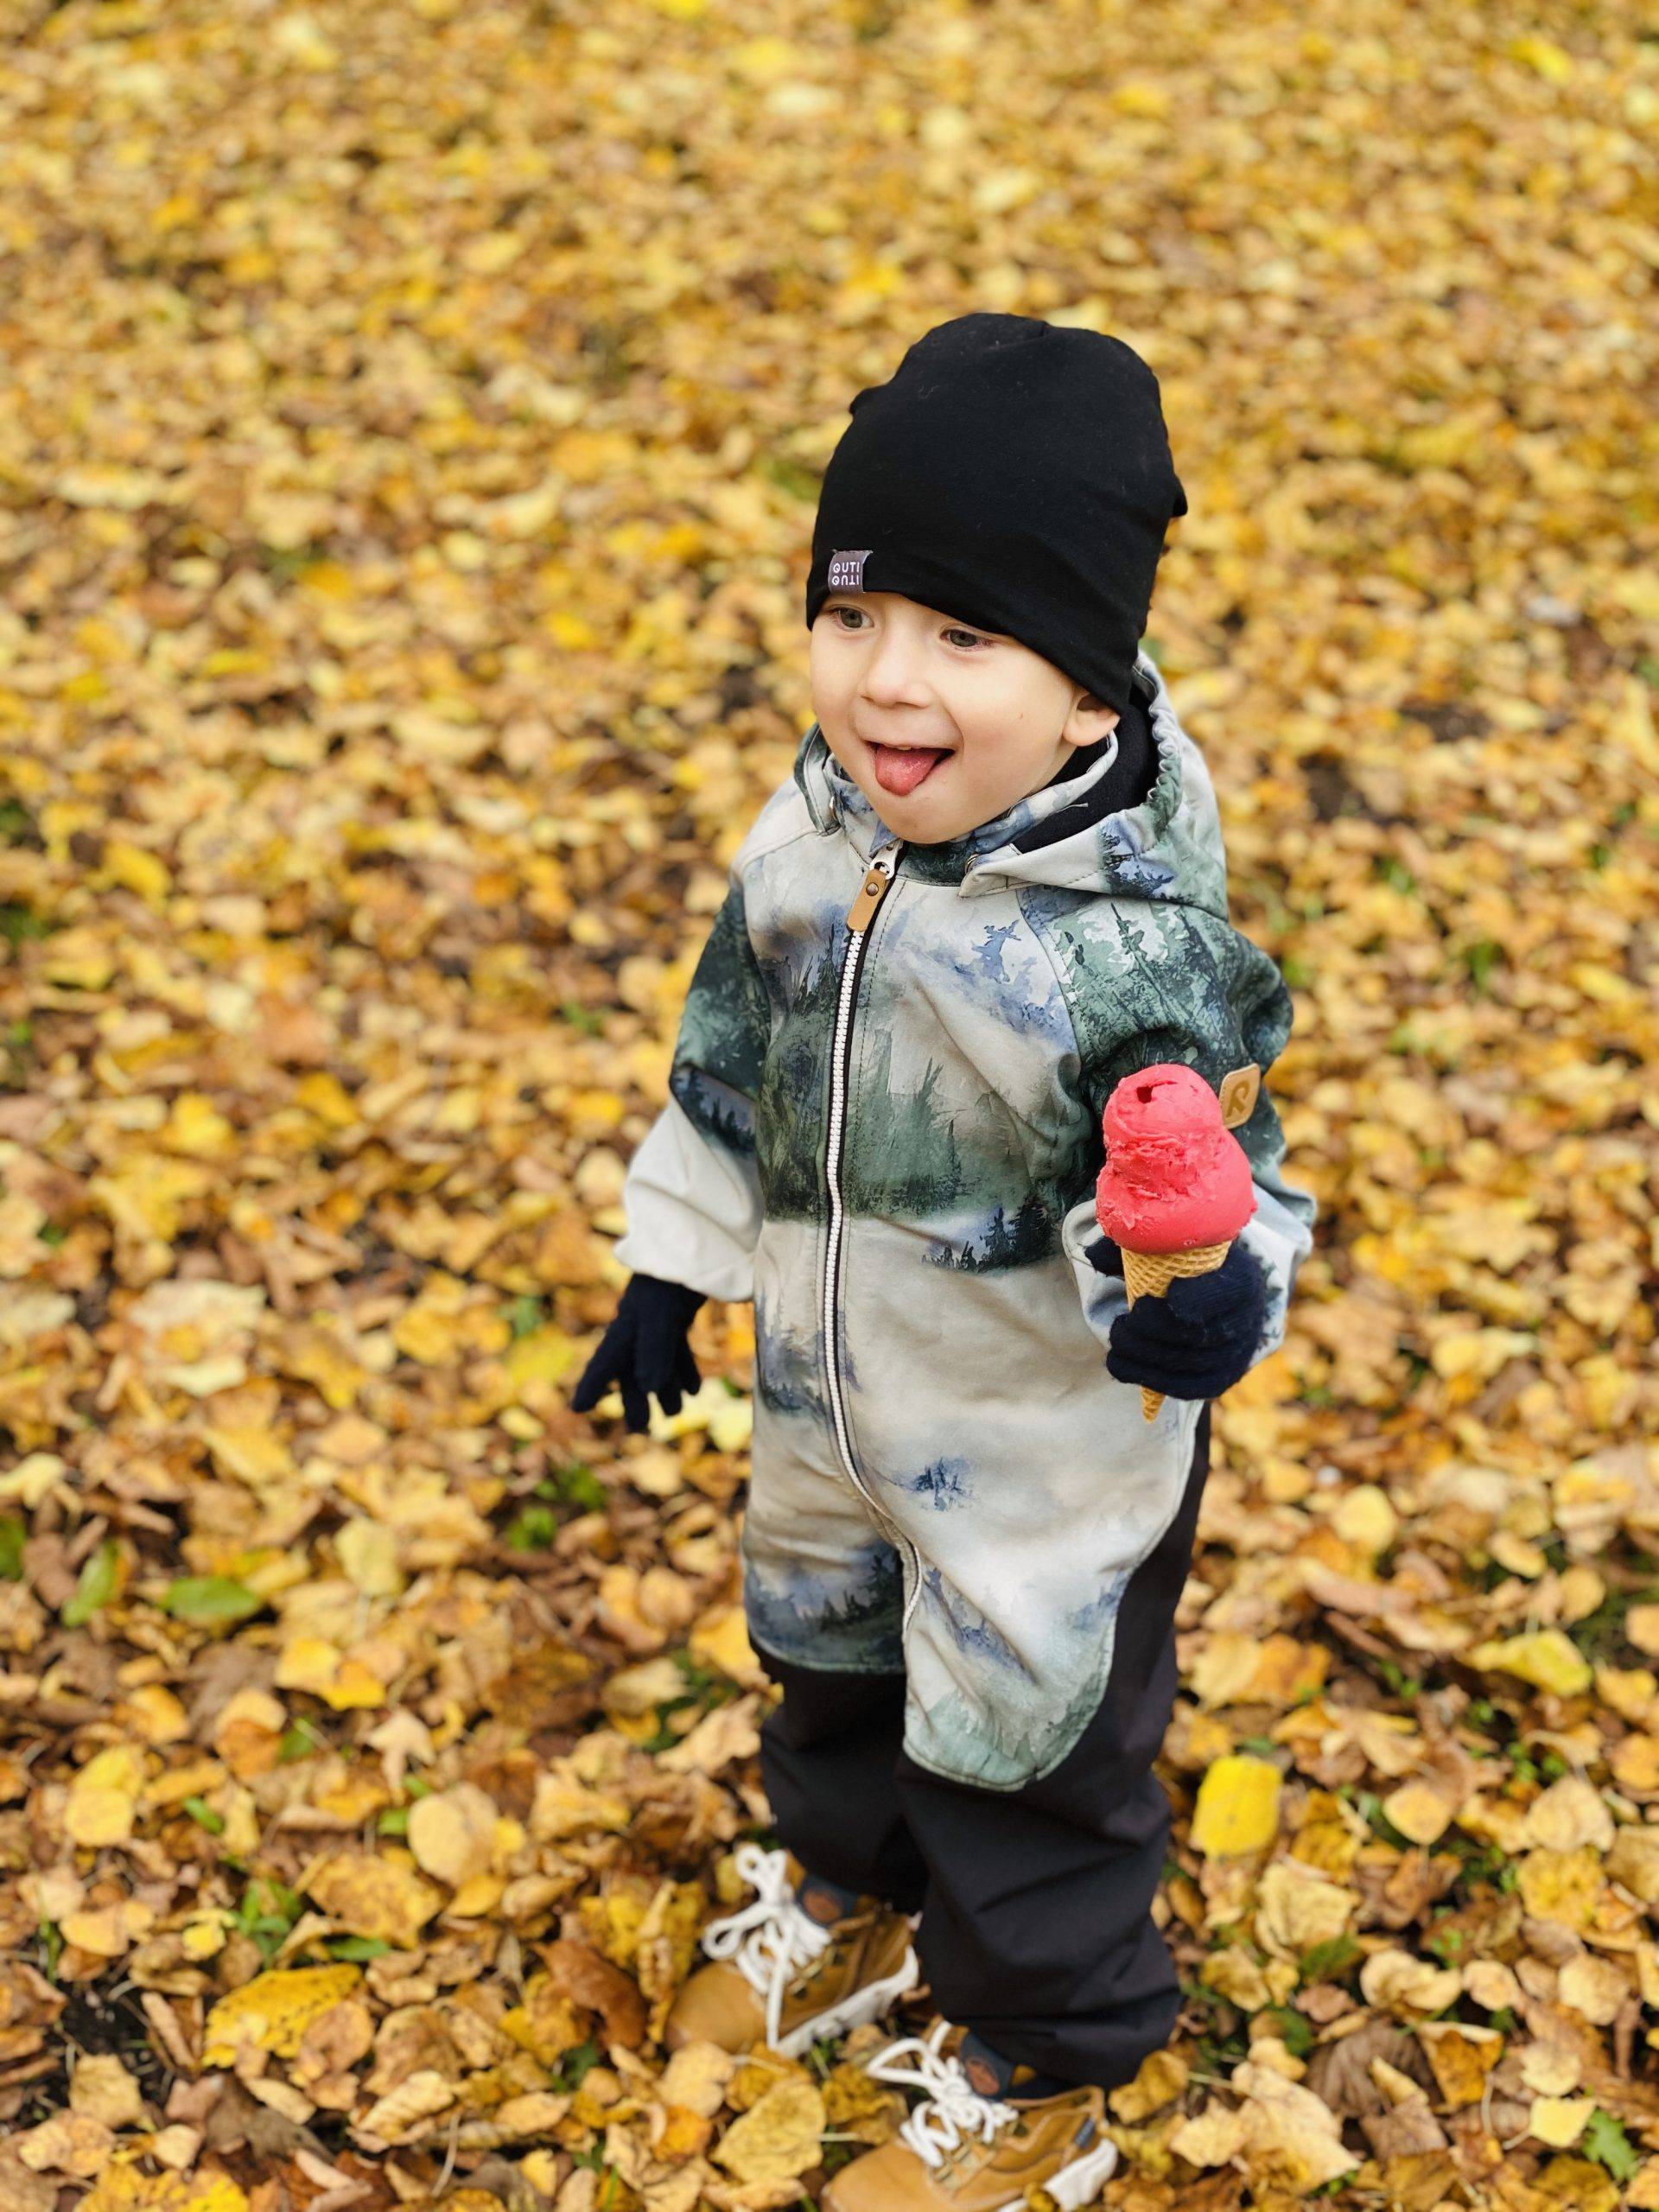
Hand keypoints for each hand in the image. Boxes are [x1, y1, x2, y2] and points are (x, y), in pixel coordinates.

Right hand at [569, 1272, 708, 1433]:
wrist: (695, 1239)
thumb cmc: (672, 1277)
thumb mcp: (662, 1315)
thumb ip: (655, 1351)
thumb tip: (647, 1387)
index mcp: (626, 1325)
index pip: (604, 1362)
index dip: (592, 1385)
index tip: (578, 1408)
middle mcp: (638, 1324)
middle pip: (632, 1368)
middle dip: (635, 1398)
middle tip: (640, 1429)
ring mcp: (660, 1318)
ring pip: (657, 1361)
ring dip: (665, 1387)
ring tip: (675, 1413)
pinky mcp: (680, 1311)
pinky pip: (677, 1346)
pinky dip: (684, 1367)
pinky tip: (694, 1389)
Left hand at [1103, 1240, 1268, 1401]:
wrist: (1215, 1291)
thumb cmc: (1186, 1263)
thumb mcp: (1166, 1243)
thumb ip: (1134, 1243)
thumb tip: (1094, 1256)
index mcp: (1242, 1276)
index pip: (1230, 1291)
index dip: (1197, 1299)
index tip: (1163, 1295)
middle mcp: (1248, 1317)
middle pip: (1202, 1334)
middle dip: (1152, 1331)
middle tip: (1122, 1323)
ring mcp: (1237, 1352)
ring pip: (1191, 1364)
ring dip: (1143, 1356)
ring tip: (1116, 1340)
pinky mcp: (1221, 1378)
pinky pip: (1189, 1388)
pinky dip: (1150, 1380)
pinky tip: (1121, 1364)